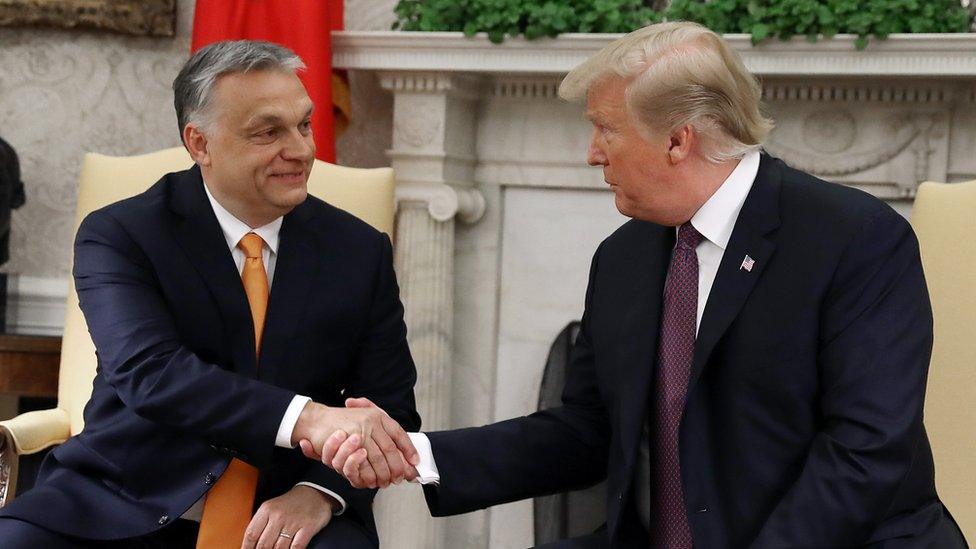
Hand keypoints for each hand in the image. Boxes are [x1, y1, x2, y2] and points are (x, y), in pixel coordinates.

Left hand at [241, 485, 334, 548]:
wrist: (315, 493)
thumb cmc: (290, 504)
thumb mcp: (271, 508)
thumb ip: (260, 524)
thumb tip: (251, 545)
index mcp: (266, 509)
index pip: (251, 534)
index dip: (247, 548)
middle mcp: (278, 515)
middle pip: (263, 544)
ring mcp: (294, 522)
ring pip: (279, 548)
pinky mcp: (308, 527)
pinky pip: (296, 548)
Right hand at [292, 400, 418, 488]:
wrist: (317, 420)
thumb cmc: (341, 421)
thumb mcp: (363, 418)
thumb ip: (380, 431)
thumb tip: (399, 451)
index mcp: (377, 415)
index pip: (398, 433)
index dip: (408, 448)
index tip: (415, 461)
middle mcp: (371, 421)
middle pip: (391, 448)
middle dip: (397, 466)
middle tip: (401, 477)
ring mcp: (361, 430)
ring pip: (379, 457)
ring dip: (384, 473)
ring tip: (387, 481)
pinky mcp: (350, 441)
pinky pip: (365, 462)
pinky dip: (369, 473)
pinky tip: (373, 480)